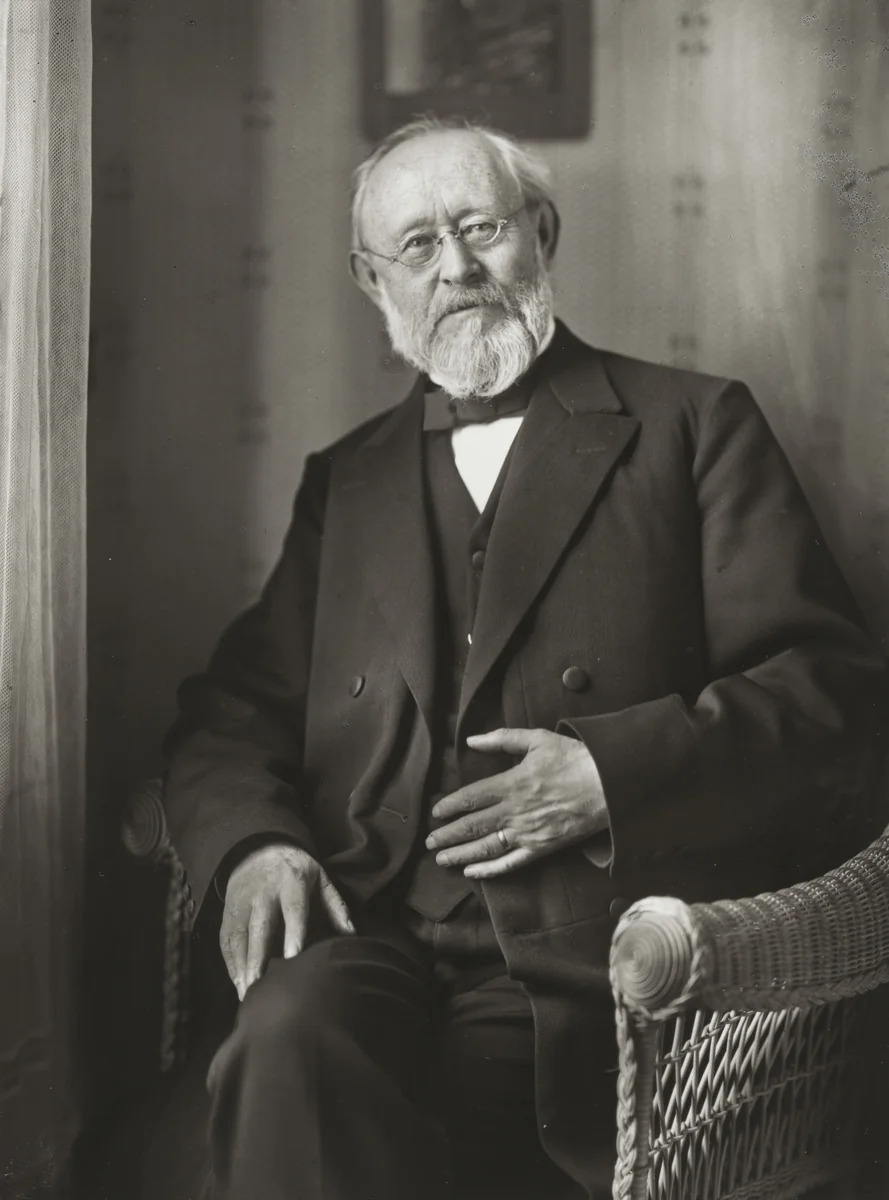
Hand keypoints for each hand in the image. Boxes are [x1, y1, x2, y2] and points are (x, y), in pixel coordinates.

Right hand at [220, 843, 353, 999]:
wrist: (259, 849)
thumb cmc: (296, 870)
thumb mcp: (320, 878)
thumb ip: (335, 905)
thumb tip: (351, 934)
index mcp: (291, 882)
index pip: (293, 910)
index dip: (293, 932)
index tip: (292, 957)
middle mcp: (264, 892)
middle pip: (260, 926)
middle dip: (258, 956)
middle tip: (258, 984)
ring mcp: (242, 901)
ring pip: (238, 934)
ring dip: (241, 964)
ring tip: (246, 992)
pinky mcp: (228, 911)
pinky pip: (226, 938)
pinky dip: (230, 962)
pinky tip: (237, 982)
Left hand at [426, 728, 607, 878]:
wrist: (609, 784)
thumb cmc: (574, 758)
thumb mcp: (537, 739)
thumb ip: (502, 739)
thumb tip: (471, 740)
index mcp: (511, 783)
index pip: (471, 797)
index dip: (450, 806)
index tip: (435, 813)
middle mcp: (515, 811)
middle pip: (472, 826)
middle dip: (448, 835)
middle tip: (430, 842)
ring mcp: (528, 833)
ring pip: (486, 847)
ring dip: (460, 854)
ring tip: (442, 859)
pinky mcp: (542, 848)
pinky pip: (511, 863)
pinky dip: (490, 870)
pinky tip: (473, 873)